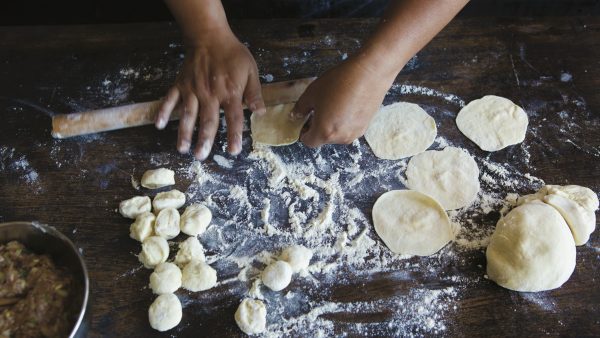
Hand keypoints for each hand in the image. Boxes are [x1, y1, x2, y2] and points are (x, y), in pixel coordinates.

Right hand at [156, 30, 264, 159]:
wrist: (210, 36)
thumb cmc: (233, 55)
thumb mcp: (250, 71)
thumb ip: (254, 93)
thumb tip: (260, 113)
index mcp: (229, 92)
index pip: (234, 118)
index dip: (234, 135)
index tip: (233, 151)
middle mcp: (210, 94)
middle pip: (207, 121)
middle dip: (204, 140)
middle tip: (201, 157)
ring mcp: (193, 90)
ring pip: (187, 114)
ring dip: (184, 133)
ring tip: (182, 149)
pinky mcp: (180, 84)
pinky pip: (170, 99)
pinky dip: (163, 111)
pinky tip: (158, 125)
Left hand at [291, 57, 394, 146]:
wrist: (370, 73)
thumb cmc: (339, 82)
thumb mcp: (312, 93)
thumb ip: (300, 108)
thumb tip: (296, 116)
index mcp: (324, 132)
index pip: (309, 141)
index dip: (303, 131)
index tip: (305, 120)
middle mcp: (341, 138)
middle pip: (323, 138)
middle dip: (318, 126)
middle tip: (319, 108)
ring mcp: (355, 133)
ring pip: (336, 134)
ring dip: (332, 124)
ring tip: (334, 104)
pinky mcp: (365, 127)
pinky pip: (348, 128)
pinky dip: (344, 121)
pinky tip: (346, 104)